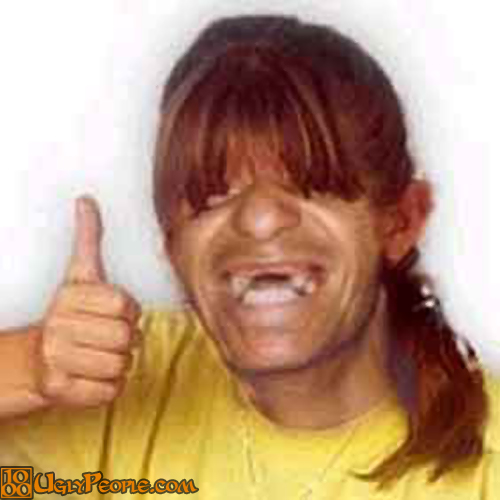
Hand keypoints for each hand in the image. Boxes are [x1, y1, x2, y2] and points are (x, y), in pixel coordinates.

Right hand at [37, 196, 140, 407]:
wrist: (39, 358)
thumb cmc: (71, 315)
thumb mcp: (81, 273)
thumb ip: (88, 237)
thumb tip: (86, 199)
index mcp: (71, 296)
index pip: (127, 306)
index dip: (128, 313)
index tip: (112, 314)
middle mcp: (59, 325)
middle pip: (126, 338)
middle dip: (125, 340)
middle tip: (106, 338)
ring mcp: (57, 358)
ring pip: (122, 365)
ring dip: (118, 363)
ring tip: (98, 356)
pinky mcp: (60, 389)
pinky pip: (111, 390)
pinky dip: (109, 386)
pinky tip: (91, 375)